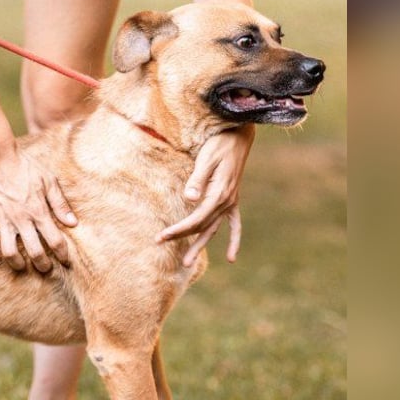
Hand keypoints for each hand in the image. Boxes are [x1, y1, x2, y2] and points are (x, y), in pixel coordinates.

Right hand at [0, 142, 76, 272]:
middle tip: (46, 269)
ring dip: (18, 264)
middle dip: (43, 265)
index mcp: (39, 211)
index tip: (65, 261)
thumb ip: (60, 204)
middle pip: (35, 252)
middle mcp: (21, 219)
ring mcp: (2, 220)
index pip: (55, 241)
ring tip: (23, 266)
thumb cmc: (25, 166)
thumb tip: (73, 223)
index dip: (62, 254)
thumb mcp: (49, 180)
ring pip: (10, 253)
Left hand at [156, 124, 253, 266]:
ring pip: (213, 229)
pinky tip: (231, 257)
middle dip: (182, 238)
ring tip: (188, 263)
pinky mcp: (232, 199)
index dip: (178, 230)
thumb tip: (189, 198)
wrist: (238, 135)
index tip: (161, 237)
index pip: (195, 219)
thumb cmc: (219, 144)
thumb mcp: (206, 159)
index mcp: (219, 194)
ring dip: (200, 245)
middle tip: (161, 244)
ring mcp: (230, 202)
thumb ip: (197, 179)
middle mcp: (226, 202)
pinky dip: (233, 240)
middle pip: (201, 226)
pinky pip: (234, 224)